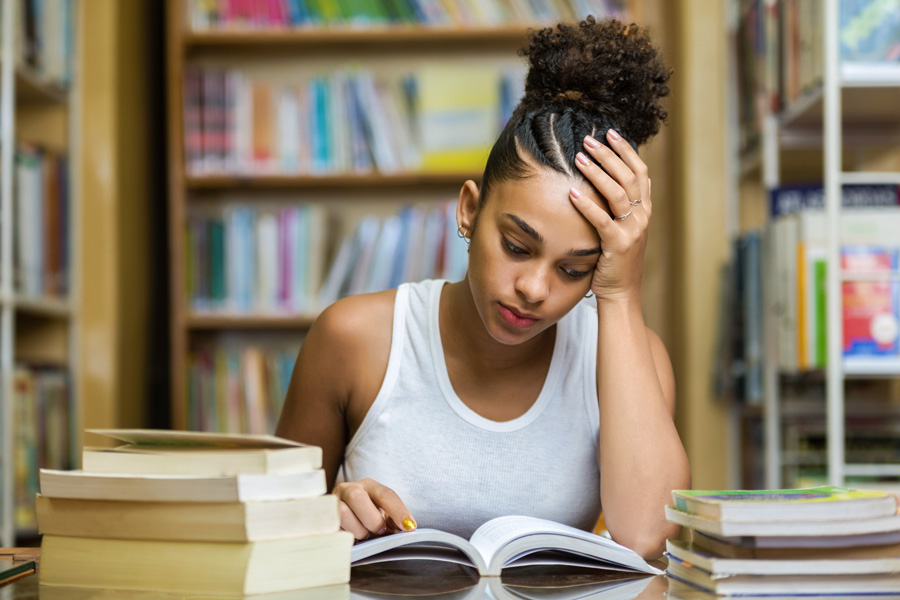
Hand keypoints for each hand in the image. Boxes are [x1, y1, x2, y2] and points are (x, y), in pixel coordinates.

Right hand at [333, 478, 416, 540]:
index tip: (409, 527)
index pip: (385, 494)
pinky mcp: (321, 518)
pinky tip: (351, 539)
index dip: (398, 511)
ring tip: (363, 534)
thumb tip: (406, 527)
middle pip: (357, 496)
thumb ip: (393, 519)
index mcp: (368, 485)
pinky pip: (331, 528)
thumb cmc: (366, 517)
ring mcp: (331, 502)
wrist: (340, 516)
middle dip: (372, 519)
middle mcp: (347, 489)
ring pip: (342, 513)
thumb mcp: (381, 513)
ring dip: (357, 530)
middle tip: (378, 531)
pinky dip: (345, 537)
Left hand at [569, 128, 651, 302]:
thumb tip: (605, 179)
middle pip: (628, 176)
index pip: (640, 171)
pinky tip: (571, 192)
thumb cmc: (615, 261)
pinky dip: (587, 204)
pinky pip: (602, 219)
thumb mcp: (622, 229)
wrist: (621, 293)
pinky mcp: (618, 245)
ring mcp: (632, 231)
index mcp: (644, 210)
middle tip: (589, 139)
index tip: (610, 133)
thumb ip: (618, 207)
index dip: (626, 150)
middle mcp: (642, 217)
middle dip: (609, 154)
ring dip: (598, 171)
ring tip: (579, 157)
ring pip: (618, 192)